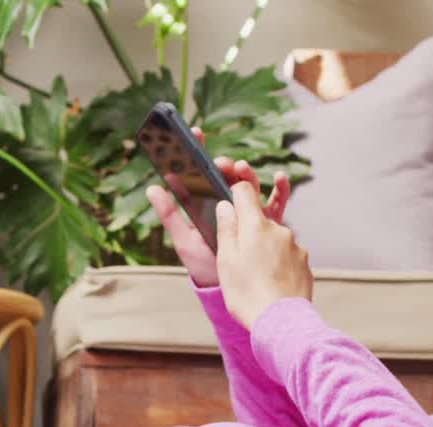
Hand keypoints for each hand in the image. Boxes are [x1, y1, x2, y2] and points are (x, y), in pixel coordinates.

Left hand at [146, 127, 289, 287]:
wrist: (226, 288)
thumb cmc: (202, 264)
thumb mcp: (183, 239)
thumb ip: (169, 214)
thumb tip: (153, 188)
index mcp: (206, 203)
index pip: (201, 173)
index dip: (199, 150)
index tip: (197, 132)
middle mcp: (227, 204)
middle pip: (228, 177)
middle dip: (226, 166)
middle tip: (223, 164)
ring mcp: (247, 212)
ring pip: (250, 186)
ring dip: (248, 174)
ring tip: (243, 170)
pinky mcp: (264, 223)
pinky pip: (275, 203)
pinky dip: (280, 189)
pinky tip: (279, 179)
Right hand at [215, 182, 313, 328]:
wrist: (282, 322)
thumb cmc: (247, 294)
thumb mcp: (226, 260)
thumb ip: (227, 229)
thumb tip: (226, 206)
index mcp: (256, 225)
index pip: (245, 190)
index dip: (234, 188)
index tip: (227, 194)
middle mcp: (279, 229)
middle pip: (260, 217)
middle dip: (247, 227)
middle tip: (236, 251)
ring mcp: (295, 245)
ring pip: (273, 237)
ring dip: (263, 248)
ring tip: (253, 275)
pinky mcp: (304, 261)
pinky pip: (286, 254)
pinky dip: (276, 263)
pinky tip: (268, 281)